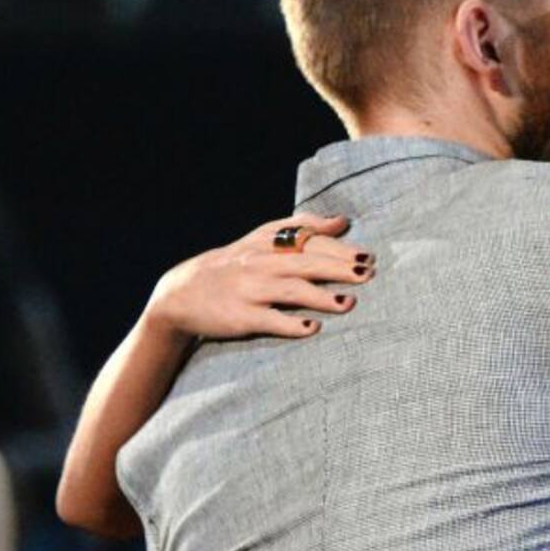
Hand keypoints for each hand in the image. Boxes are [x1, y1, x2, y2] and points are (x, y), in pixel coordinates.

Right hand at [144, 214, 374, 341]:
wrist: (181, 294)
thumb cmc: (234, 266)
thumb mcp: (261, 239)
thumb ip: (301, 228)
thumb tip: (341, 222)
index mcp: (267, 243)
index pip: (308, 241)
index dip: (339, 248)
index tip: (368, 255)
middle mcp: (260, 263)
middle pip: (306, 263)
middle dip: (338, 268)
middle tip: (367, 274)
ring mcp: (250, 290)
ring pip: (290, 291)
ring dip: (321, 297)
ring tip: (348, 303)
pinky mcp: (242, 317)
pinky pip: (270, 320)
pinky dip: (291, 324)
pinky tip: (313, 328)